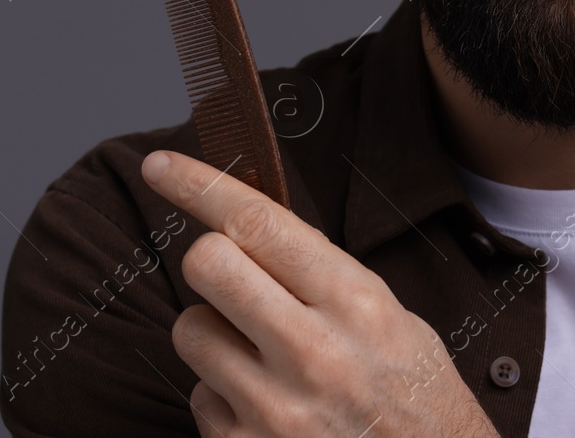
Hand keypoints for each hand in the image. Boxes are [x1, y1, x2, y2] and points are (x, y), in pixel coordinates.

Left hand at [141, 150, 498, 437]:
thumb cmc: (414, 395)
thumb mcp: (392, 317)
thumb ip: (322, 275)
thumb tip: (248, 226)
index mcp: (355, 302)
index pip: (259, 223)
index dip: (201, 185)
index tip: (161, 166)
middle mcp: (312, 352)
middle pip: (207, 263)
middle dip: (212, 259)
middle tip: (236, 278)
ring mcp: (273, 409)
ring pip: (190, 329)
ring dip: (215, 332)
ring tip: (263, 356)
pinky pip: (199, 395)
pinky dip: (224, 395)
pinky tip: (268, 408)